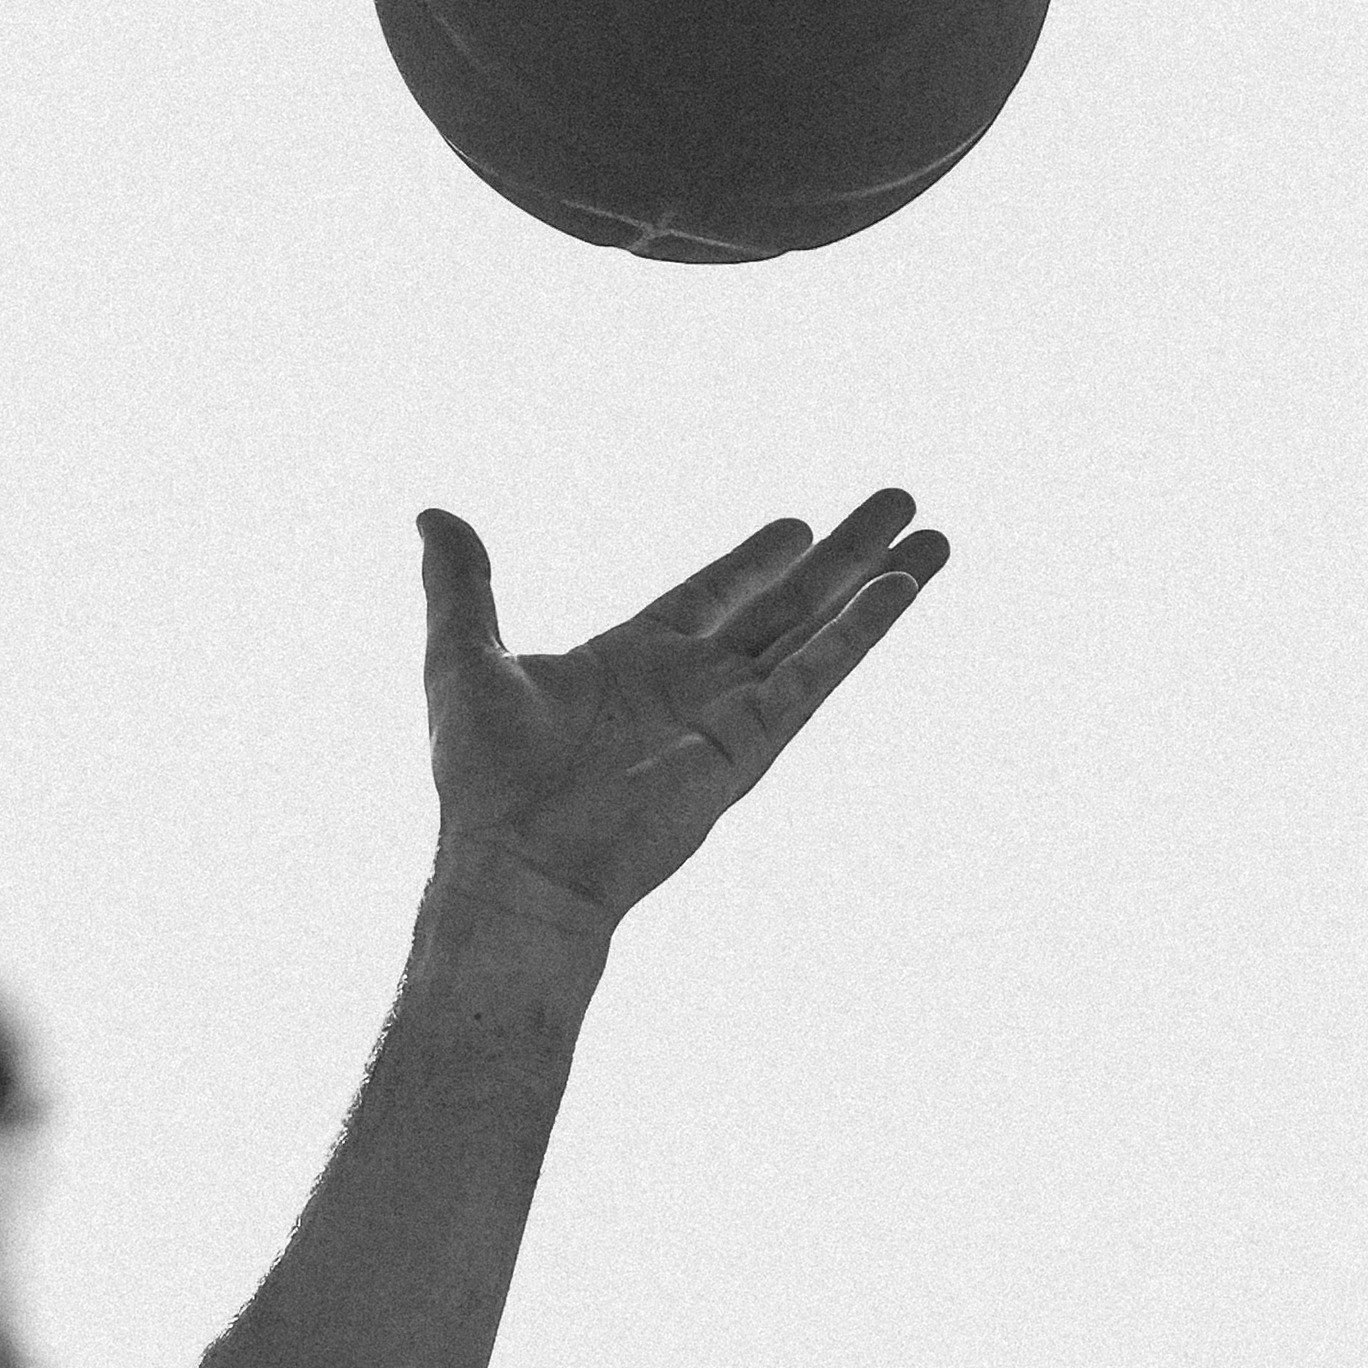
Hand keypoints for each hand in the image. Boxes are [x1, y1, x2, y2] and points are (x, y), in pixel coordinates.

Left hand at [417, 495, 946, 935]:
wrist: (515, 864)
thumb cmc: (483, 780)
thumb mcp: (461, 657)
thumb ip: (462, 583)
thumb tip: (432, 514)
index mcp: (630, 660)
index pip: (709, 595)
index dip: (753, 559)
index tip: (797, 525)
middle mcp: (691, 685)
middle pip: (785, 603)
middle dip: (842, 555)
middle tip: (897, 503)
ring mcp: (728, 714)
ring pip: (819, 631)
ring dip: (879, 585)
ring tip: (935, 536)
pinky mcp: (751, 743)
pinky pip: (817, 674)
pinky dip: (862, 630)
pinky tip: (901, 589)